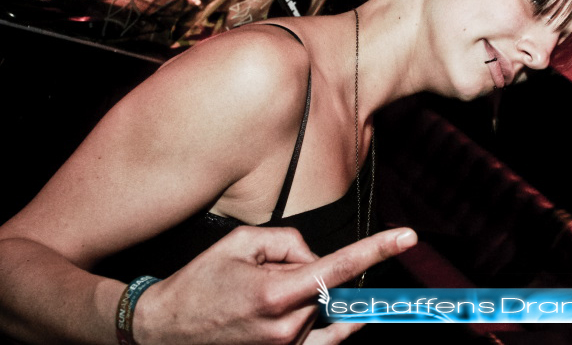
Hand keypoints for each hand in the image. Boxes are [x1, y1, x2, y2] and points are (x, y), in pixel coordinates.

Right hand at [134, 225, 416, 344]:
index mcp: (275, 293)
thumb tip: (315, 258)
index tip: (407, 236)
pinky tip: (340, 313)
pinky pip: (323, 341)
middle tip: (268, 269)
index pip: (339, 266)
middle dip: (310, 270)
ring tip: (261, 294)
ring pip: (321, 311)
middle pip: (327, 287)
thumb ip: (288, 242)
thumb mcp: (239, 243)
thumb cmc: (199, 283)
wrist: (164, 330)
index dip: (377, 249)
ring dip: (307, 296)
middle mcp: (286, 327)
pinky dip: (333, 323)